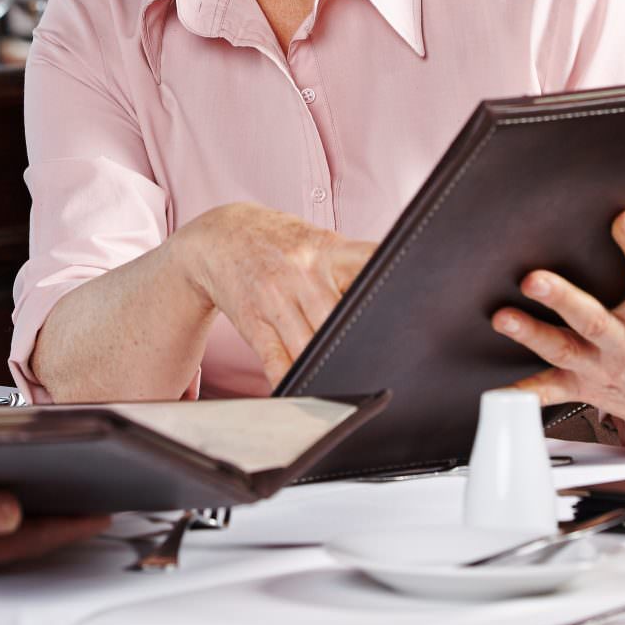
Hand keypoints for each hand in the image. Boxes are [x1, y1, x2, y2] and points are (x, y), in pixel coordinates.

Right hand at [178, 203, 377, 386]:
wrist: (218, 235)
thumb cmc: (278, 241)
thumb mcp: (315, 239)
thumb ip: (349, 264)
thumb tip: (392, 292)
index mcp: (324, 249)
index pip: (369, 263)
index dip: (389, 287)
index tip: (406, 310)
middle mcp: (300, 272)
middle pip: (340, 316)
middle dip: (359, 340)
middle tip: (379, 361)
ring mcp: (274, 299)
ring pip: (309, 343)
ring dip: (329, 365)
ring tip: (348, 380)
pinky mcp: (253, 322)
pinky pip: (275, 358)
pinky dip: (290, 378)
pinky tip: (304, 389)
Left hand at [492, 181, 624, 456]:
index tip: (623, 219)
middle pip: (594, 319)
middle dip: (564, 300)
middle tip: (533, 278)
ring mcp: (603, 367)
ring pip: (563, 349)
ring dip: (532, 335)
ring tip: (502, 317)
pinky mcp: (583, 386)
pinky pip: (551, 392)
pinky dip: (525, 393)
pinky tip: (496, 392)